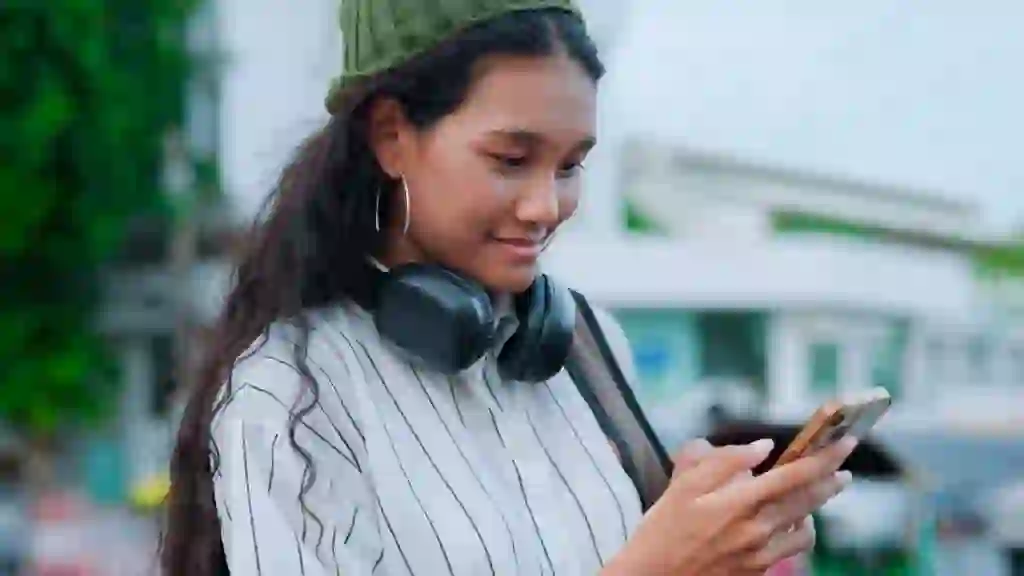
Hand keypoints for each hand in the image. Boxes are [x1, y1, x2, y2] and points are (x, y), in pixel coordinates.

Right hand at [603, 436, 855, 575]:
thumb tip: (763, 448)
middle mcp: (756, 530)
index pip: (793, 475)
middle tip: (844, 467)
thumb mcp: (683, 485)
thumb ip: (724, 461)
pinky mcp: (758, 572)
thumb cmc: (662, 528)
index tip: (845, 443)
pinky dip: (798, 531)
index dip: (823, 458)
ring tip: (815, 493)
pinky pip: (791, 548)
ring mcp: (761, 555)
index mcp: (738, 503)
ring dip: (815, 508)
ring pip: (805, 528)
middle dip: (831, 480)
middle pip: (808, 501)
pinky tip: (791, 522)